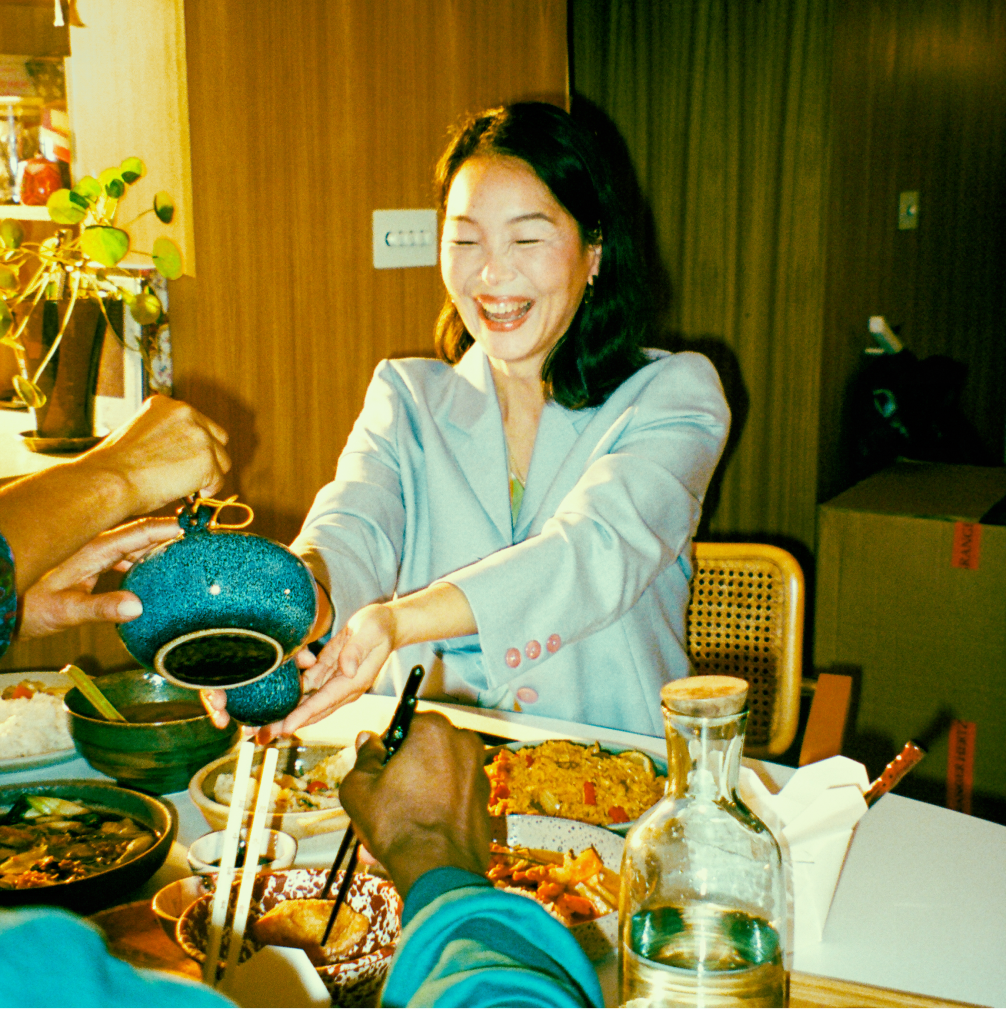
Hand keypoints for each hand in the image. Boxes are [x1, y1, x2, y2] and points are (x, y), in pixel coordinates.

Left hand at [18, 517, 180, 637]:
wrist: (3, 601)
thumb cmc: (28, 607)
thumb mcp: (64, 611)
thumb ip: (101, 608)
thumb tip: (138, 607)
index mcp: (92, 550)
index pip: (137, 533)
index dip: (165, 528)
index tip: (191, 525)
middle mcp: (94, 546)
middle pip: (139, 535)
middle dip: (168, 532)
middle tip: (197, 534)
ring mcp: (91, 554)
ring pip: (131, 546)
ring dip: (156, 547)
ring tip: (183, 551)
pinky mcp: (89, 565)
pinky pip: (122, 556)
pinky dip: (142, 560)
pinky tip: (153, 571)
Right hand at [84, 394, 230, 514]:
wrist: (111, 479)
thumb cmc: (116, 466)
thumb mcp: (139, 434)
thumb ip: (166, 435)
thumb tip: (183, 453)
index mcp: (167, 404)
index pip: (198, 423)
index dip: (195, 445)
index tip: (187, 459)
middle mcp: (187, 413)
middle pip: (218, 439)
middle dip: (209, 458)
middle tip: (191, 476)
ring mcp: (200, 436)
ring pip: (222, 461)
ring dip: (208, 476)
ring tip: (182, 486)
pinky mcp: (208, 460)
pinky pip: (218, 481)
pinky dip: (206, 491)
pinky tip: (186, 493)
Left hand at [247, 603, 395, 742]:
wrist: (386, 624)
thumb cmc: (379, 627)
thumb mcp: (370, 633)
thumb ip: (357, 650)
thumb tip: (347, 670)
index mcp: (353, 683)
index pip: (324, 701)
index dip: (304, 714)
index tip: (286, 728)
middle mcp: (342, 689)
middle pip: (311, 711)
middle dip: (286, 723)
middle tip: (259, 735)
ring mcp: (333, 683)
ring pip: (304, 703)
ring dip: (281, 715)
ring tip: (255, 727)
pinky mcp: (325, 673)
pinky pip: (305, 687)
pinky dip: (287, 695)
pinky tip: (268, 701)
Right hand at [338, 712, 490, 897]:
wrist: (438, 870)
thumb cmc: (397, 824)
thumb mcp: (359, 787)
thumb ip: (364, 756)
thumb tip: (367, 740)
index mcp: (434, 730)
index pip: (404, 726)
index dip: (386, 750)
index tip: (376, 771)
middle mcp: (463, 743)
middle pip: (422, 755)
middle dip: (399, 778)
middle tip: (379, 804)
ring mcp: (478, 773)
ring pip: (435, 780)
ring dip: (412, 799)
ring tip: (387, 833)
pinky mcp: (484, 801)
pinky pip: (450, 799)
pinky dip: (433, 812)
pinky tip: (411, 838)